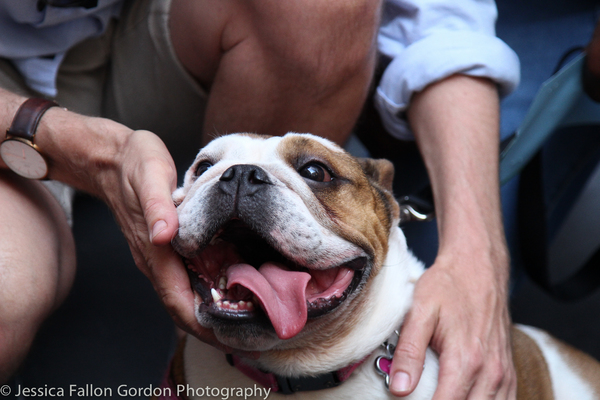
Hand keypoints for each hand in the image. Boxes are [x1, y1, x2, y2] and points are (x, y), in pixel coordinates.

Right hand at [95, 130, 240, 350]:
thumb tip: (163, 236)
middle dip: (209, 327)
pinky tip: (224, 289)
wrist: (111, 157)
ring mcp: (156, 254)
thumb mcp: (150, 175)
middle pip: (180, 305)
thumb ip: (157, 206)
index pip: (176, 298)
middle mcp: (154, 259)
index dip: (200, 323)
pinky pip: (183, 277)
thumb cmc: (134, 163)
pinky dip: (203, 290)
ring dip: (208, 312)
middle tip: (245, 337)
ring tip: (240, 321)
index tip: (227, 338)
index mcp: (153, 249)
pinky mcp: (162, 246)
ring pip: (183, 293)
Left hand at [388, 247, 515, 398]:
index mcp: (465, 359)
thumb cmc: (448, 286)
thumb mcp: (420, 312)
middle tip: (421, 398)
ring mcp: (502, 372)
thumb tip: (399, 388)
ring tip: (441, 395)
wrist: (478, 267)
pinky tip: (466, 397)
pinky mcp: (507, 370)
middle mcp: (490, 371)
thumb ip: (409, 351)